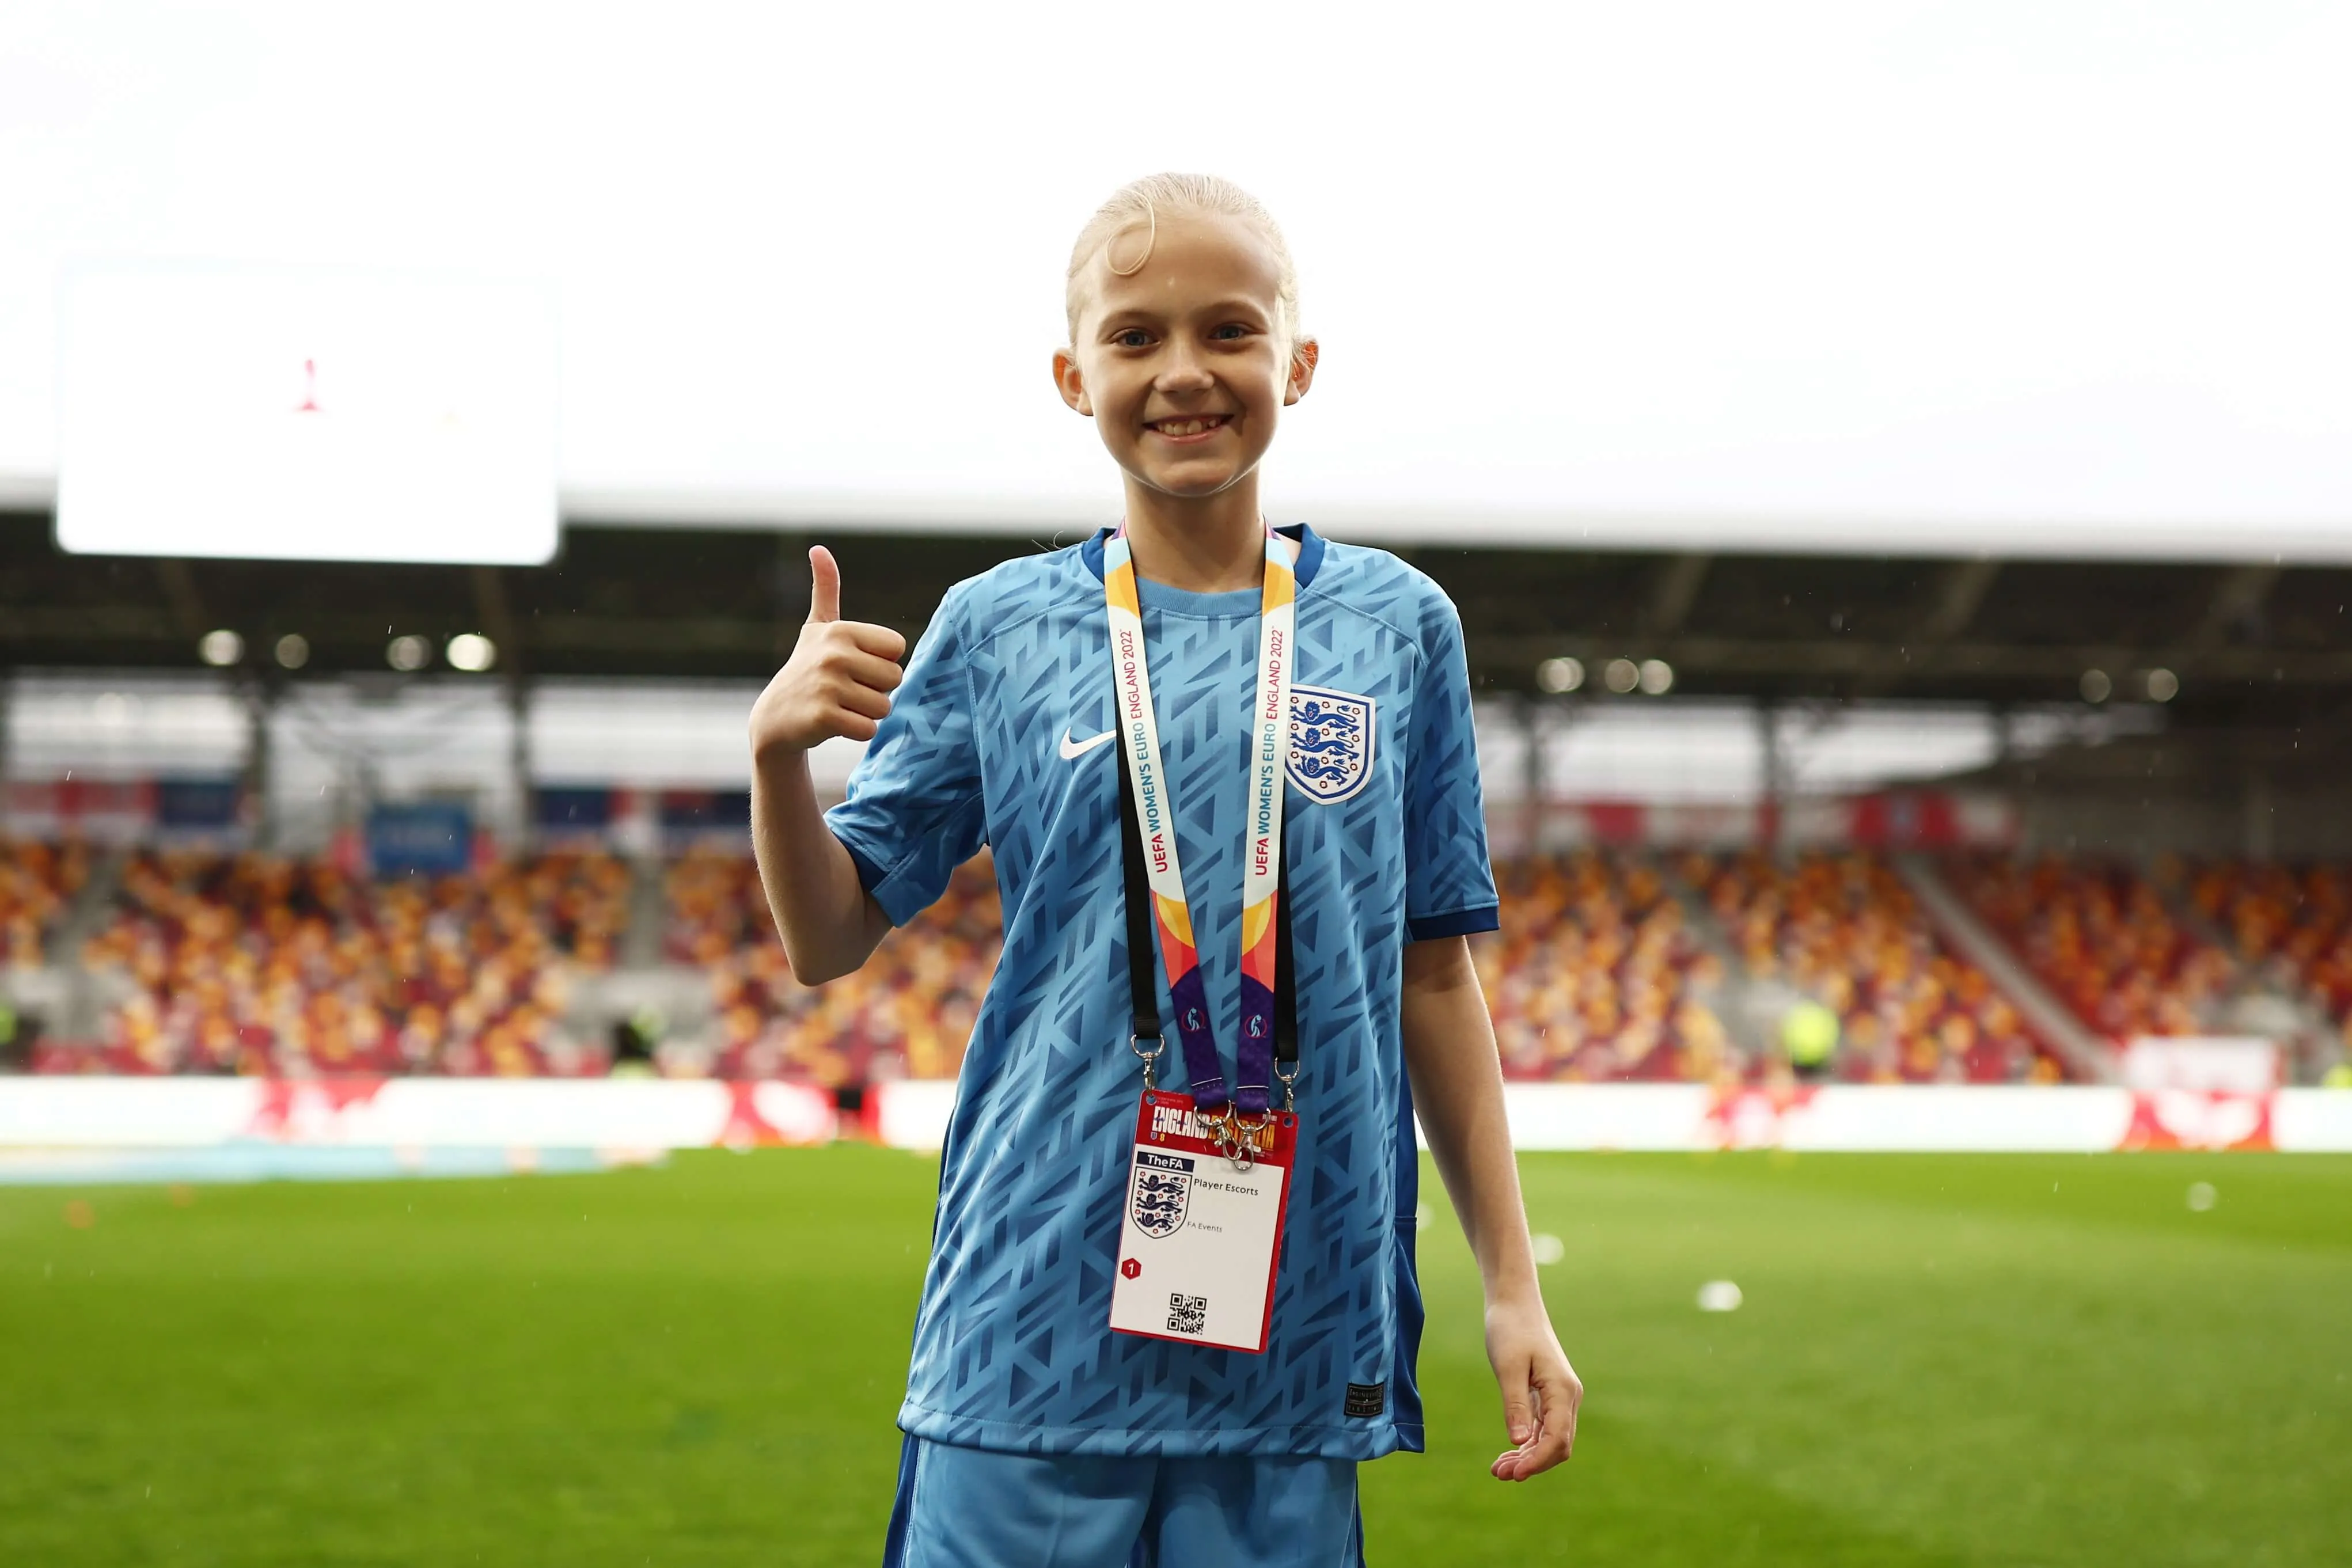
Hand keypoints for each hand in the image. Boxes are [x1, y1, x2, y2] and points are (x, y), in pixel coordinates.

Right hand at [749, 547, 907, 758]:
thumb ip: (826, 590)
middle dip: (876, 691)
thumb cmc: (806, 668)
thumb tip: (819, 549)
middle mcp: (834, 654)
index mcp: (841, 630)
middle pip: (895, 679)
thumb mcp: (817, 628)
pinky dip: (857, 732)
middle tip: (846, 690)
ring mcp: (827, 685)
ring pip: (884, 707)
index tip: (854, 666)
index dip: (881, 662)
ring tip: (840, 706)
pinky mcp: (824, 717)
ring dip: (867, 713)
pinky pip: (868, 729)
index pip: (898, 649)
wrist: (775, 717)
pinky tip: (835, 723)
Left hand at [1485, 1292, 1581, 1480]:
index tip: (1513, 1474)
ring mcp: (1560, 1396)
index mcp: (1562, 1389)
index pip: (1557, 1439)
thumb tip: (1520, 1442)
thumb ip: (1515, 1405)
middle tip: (1499, 1474)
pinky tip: (1508, 1454)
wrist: (1515, 1302)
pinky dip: (1528, 1443)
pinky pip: (1544, 1428)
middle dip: (1531, 1463)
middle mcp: (1568, 1396)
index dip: (1537, 1461)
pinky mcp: (1549, 1395)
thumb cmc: (1510, 1329)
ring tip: (1498, 1470)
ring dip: (1528, 1457)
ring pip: (1551, 1439)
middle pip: (1558, 1445)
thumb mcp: (1507, 1367)